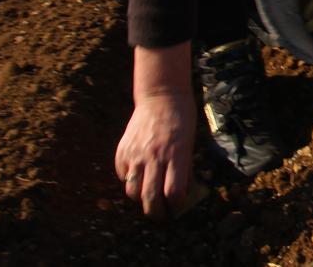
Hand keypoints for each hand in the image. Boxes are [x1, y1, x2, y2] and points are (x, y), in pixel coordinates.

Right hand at [115, 43, 195, 218]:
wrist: (161, 97)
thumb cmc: (181, 120)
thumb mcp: (189, 144)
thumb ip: (183, 168)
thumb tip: (180, 192)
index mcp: (176, 155)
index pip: (173, 192)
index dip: (174, 206)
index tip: (176, 209)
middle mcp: (154, 157)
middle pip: (150, 198)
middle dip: (155, 213)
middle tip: (160, 216)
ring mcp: (136, 154)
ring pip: (132, 191)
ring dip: (140, 200)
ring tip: (148, 198)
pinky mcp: (122, 151)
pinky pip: (122, 175)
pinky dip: (129, 181)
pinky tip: (138, 178)